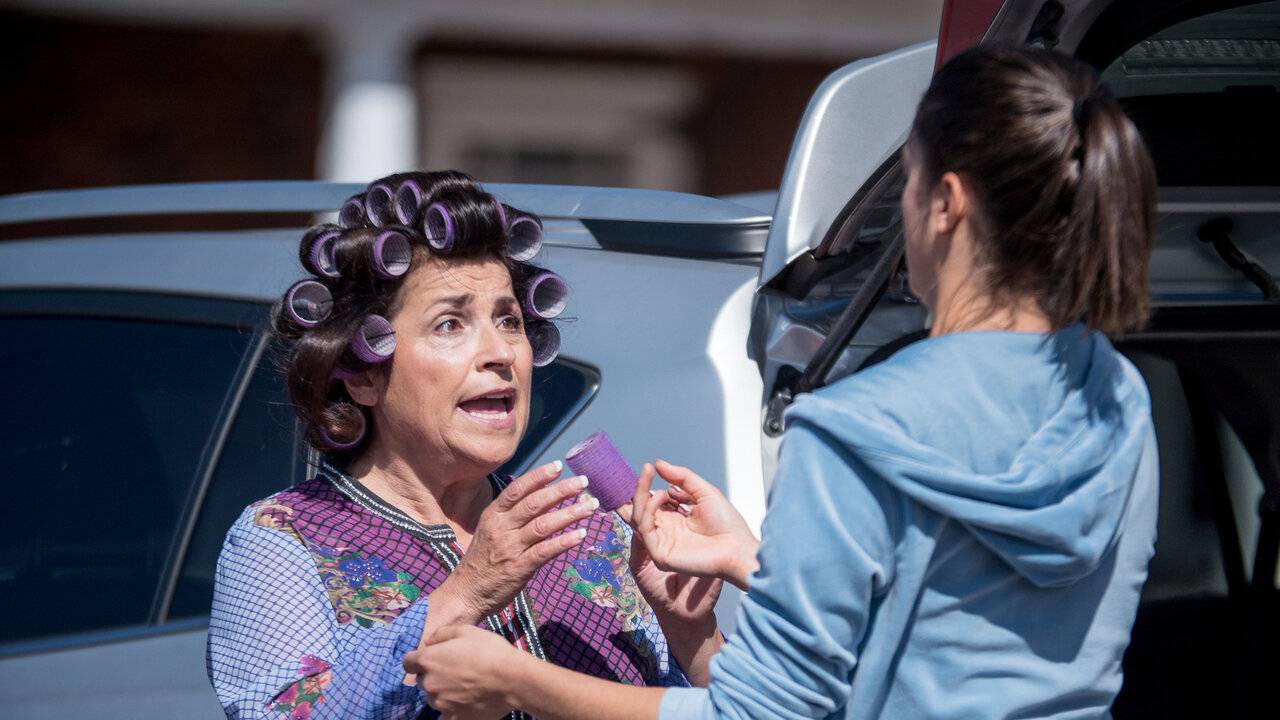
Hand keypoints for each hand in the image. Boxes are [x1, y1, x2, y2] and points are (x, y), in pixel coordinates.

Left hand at [405, 625, 519, 719]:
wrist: (512, 679)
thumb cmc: (489, 650)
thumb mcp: (466, 630)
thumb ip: (442, 634)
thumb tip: (429, 642)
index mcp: (428, 660)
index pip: (408, 662)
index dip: (417, 660)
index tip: (431, 659)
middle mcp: (429, 684)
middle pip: (422, 681)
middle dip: (433, 676)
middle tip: (455, 671)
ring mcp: (440, 704)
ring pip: (434, 698)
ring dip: (442, 693)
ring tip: (464, 687)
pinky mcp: (453, 718)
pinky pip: (445, 715)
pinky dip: (452, 709)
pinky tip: (466, 702)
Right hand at [431, 462, 594, 632]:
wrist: (465, 593)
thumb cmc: (482, 560)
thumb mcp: (489, 530)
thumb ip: (512, 515)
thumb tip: (543, 496)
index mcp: (493, 515)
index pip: (517, 489)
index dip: (539, 476)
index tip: (559, 466)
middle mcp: (501, 528)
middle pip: (535, 503)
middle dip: (562, 490)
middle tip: (583, 481)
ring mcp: (510, 548)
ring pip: (544, 525)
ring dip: (570, 513)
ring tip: (591, 506)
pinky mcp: (519, 568)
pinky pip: (546, 551)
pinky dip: (565, 541)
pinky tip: (581, 535)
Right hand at [625, 465, 722, 626]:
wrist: (737, 547)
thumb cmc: (726, 523)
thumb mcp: (703, 492)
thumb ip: (681, 477)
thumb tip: (658, 463)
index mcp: (675, 518)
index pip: (651, 501)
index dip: (647, 486)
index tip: (650, 468)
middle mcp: (666, 530)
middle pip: (640, 509)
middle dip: (639, 489)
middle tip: (646, 470)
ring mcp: (661, 542)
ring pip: (638, 517)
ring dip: (643, 496)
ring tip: (661, 488)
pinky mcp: (660, 554)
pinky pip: (645, 529)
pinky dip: (648, 510)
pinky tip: (661, 497)